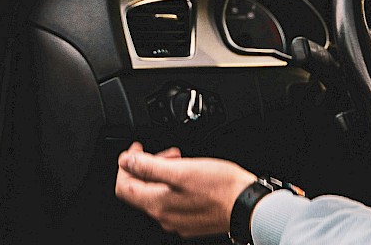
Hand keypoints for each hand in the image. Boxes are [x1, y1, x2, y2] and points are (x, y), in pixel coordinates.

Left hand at [115, 142, 256, 237]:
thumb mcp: (183, 169)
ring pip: (158, 195)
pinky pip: (173, 202)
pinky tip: (191, 177)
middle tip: (167, 153)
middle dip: (148, 167)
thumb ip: (150, 166)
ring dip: (163, 175)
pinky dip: (176, 186)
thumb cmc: (220, 187)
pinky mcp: (191, 221)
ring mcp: (177, 221)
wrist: (246, 206)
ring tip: (182, 161)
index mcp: (157, 203)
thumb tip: (127, 161)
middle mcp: (163, 216)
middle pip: (141, 190)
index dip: (125, 165)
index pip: (124, 187)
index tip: (136, 150)